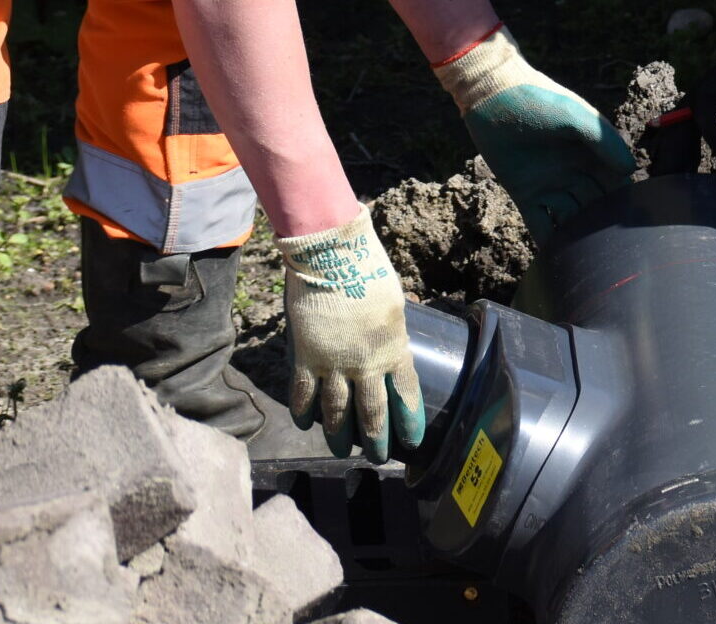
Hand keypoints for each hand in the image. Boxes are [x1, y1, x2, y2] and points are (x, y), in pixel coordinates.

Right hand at [275, 210, 425, 462]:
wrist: (331, 257)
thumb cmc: (368, 271)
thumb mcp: (394, 304)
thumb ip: (393, 331)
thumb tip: (394, 344)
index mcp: (393, 349)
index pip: (405, 394)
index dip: (409, 420)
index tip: (412, 440)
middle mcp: (365, 364)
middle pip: (372, 413)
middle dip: (376, 439)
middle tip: (379, 457)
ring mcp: (333, 364)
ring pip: (337, 411)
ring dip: (339, 434)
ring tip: (342, 450)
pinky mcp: (306, 357)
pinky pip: (304, 393)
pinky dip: (305, 411)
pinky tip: (307, 424)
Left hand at [434, 27, 635, 243]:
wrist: (492, 97)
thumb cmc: (538, 100)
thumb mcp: (575, 116)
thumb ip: (603, 140)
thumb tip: (629, 170)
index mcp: (594, 153)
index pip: (618, 182)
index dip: (626, 201)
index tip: (637, 223)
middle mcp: (576, 172)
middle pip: (597, 205)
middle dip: (604, 224)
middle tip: (616, 250)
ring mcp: (551, 185)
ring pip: (572, 218)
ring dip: (580, 236)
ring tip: (590, 259)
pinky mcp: (526, 194)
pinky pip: (541, 223)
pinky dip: (550, 240)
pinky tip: (560, 258)